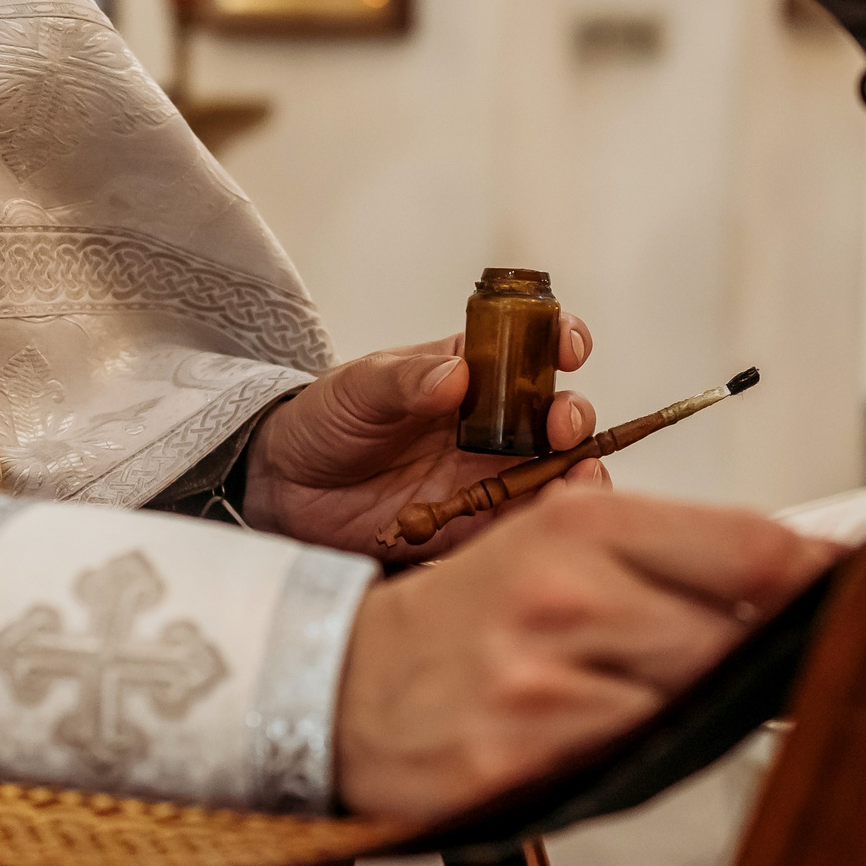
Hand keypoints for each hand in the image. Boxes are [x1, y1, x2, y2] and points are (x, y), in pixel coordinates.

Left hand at [243, 316, 602, 556]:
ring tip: (577, 479)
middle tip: (561, 429)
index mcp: (471, 370)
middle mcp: (492, 421)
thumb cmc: (324, 420)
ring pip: (555, 470)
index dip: (560, 341)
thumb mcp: (356, 389)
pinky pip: (523, 523)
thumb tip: (456, 375)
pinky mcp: (477, 523)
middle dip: (573, 416)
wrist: (288, 489)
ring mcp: (489, 473)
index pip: (531, 346)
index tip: (568, 350)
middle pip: (557, 413)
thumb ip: (403, 381)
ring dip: (578, 472)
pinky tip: (550, 521)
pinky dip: (546, 522)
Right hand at [332, 487, 838, 819]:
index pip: (750, 547)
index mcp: (580, 523)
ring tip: (703, 701)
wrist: (338, 682)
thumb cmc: (470, 614)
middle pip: (737, 632)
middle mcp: (566, 592)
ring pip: (696, 702)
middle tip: (802, 663)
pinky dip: (657, 753)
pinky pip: (639, 761)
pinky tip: (638, 739)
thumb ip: (674, 557)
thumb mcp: (558, 547)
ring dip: (720, 710)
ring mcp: (544, 680)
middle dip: (778, 653)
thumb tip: (802, 577)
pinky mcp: (523, 758)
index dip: (822, 575)